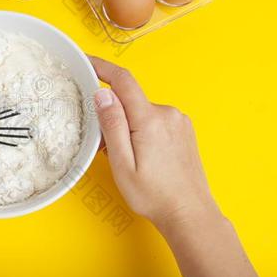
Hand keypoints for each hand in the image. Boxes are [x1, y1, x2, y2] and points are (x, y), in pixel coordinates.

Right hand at [89, 56, 219, 228]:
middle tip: (104, 145)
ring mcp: (178, 122)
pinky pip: (153, 120)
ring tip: (126, 158)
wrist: (190, 215)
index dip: (101, 67)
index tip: (85, 61)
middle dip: (111, 114)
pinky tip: (142, 157)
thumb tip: (103, 93)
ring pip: (141, 112)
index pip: (122, 80)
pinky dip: (140, 131)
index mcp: (150, 119)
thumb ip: (112, 125)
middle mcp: (167, 114)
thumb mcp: (122, 163)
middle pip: (129, 99)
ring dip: (127, 126)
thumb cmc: (153, 194)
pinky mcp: (183, 130)